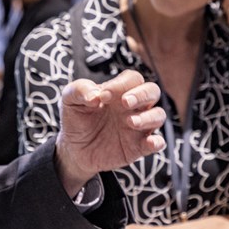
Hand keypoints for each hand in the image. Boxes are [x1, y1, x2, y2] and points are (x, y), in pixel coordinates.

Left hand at [55, 69, 165, 195]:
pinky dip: (157, 142)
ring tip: (129, 122)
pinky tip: (151, 142)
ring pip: (158, 115)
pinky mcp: (139, 146)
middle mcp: (133, 106)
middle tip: (124, 102)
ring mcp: (138, 126)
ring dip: (147, 117)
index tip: (103, 96)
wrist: (74, 150)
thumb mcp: (70, 101)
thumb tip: (95, 96)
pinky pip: (157, 142)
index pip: (132, 79)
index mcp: (119, 92)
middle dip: (142, 94)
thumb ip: (79, 90)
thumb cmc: (76, 120)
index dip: (122, 84)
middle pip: (152, 91)